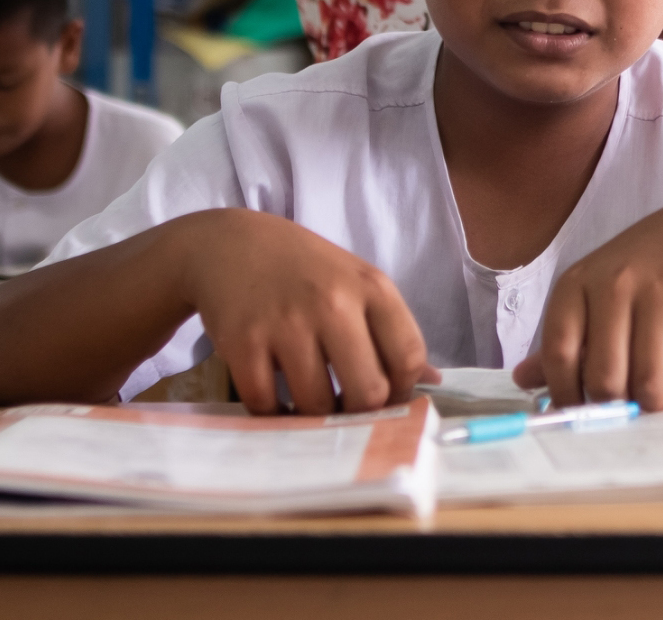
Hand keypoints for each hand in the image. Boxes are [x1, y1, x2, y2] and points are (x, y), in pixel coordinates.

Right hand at [171, 209, 435, 414]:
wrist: (230, 243)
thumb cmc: (305, 269)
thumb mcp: (358, 283)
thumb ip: (392, 330)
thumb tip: (432, 380)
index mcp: (372, 287)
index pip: (409, 357)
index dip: (404, 391)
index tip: (389, 399)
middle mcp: (333, 303)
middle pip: (367, 392)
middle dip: (360, 413)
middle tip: (347, 411)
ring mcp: (286, 324)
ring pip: (316, 405)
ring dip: (315, 418)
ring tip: (312, 405)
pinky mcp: (241, 344)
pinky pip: (266, 405)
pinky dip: (273, 415)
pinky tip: (277, 403)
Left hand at [513, 195, 662, 410]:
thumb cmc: (643, 267)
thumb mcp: (595, 293)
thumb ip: (564, 338)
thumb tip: (522, 380)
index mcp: (577, 285)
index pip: (559, 354)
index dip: (566, 394)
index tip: (581, 415)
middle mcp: (614, 283)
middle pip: (604, 376)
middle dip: (617, 408)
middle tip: (629, 412)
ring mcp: (658, 287)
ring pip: (648, 377)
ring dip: (655, 403)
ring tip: (659, 403)